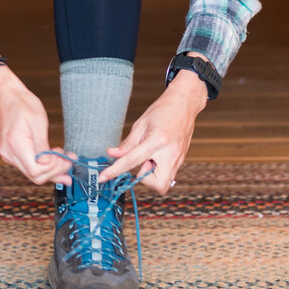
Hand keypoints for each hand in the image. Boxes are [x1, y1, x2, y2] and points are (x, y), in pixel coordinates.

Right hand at [0, 52, 69, 184]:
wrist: (7, 96)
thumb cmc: (23, 104)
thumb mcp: (39, 122)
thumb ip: (43, 147)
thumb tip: (50, 164)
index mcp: (15, 144)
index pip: (35, 171)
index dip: (53, 168)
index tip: (64, 158)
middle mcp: (9, 153)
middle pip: (34, 176)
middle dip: (55, 171)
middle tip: (69, 161)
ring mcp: (8, 155)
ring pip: (32, 173)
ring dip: (50, 170)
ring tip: (65, 161)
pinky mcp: (11, 154)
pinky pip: (28, 166)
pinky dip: (42, 166)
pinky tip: (53, 160)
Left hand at [101, 65, 207, 193]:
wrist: (184, 104)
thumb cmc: (163, 110)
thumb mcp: (141, 124)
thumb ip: (127, 144)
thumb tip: (112, 154)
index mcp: (157, 141)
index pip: (131, 161)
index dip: (115, 171)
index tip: (103, 178)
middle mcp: (170, 153)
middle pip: (157, 185)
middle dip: (145, 180)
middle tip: (142, 163)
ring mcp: (178, 158)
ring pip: (164, 183)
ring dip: (152, 175)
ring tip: (150, 157)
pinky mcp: (181, 160)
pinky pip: (168, 175)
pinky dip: (158, 170)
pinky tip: (156, 156)